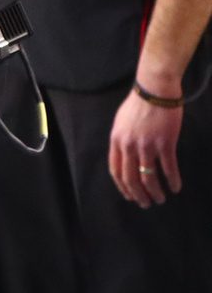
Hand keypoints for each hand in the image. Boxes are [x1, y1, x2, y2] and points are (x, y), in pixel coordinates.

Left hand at [108, 88, 182, 206]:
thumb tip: (124, 156)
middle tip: (146, 203)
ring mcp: (147, 146)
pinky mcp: (165, 143)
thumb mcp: (121, 122)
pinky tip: (176, 187)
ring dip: (155, 192)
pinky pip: (168, 168)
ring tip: (161, 199)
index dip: (123, 187)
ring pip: (148, 177)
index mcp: (117, 142)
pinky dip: (172, 180)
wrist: (155, 88)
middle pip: (131, 179)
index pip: (116, 171)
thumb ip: (121, 141)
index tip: (130, 196)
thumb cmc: (139, 103)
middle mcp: (129, 146)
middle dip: (138, 195)